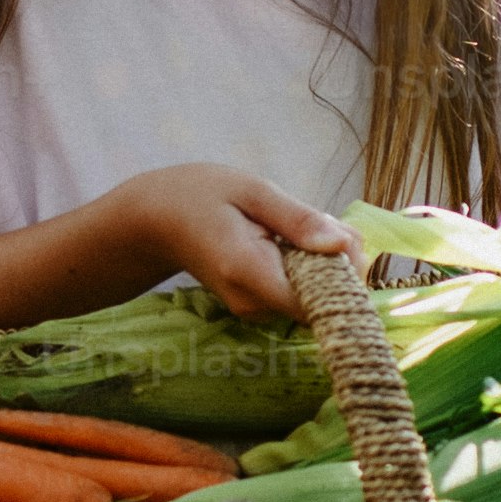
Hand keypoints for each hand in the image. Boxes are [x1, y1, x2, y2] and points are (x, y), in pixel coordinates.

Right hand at [95, 162, 351, 316]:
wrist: (154, 221)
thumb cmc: (198, 195)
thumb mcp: (251, 190)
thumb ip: (298, 219)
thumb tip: (345, 247)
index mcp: (250, 272)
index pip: (319, 301)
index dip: (346, 276)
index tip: (345, 241)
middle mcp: (253, 304)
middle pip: (322, 297)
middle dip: (335, 260)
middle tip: (314, 221)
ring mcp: (253, 311)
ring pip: (313, 293)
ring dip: (319, 261)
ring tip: (288, 227)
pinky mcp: (257, 308)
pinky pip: (299, 290)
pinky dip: (304, 265)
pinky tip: (282, 240)